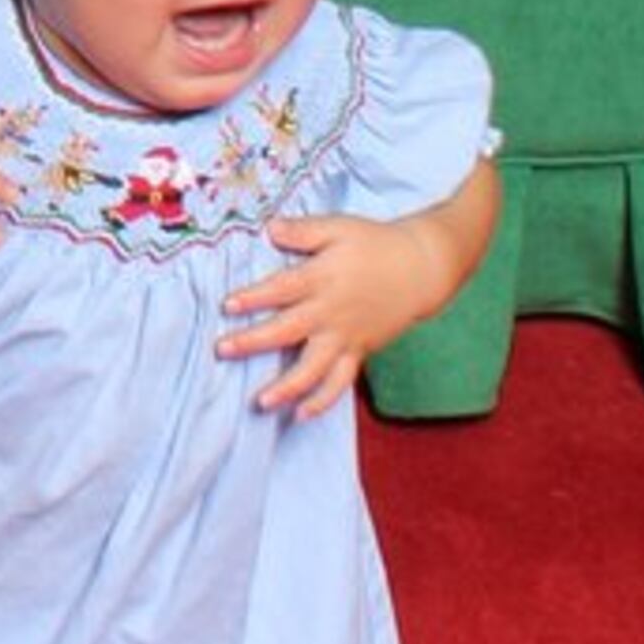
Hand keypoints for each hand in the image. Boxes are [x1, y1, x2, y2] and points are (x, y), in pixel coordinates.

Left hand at [221, 213, 459, 417]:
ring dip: (287, 387)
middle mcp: (331, 312)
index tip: (227, 306)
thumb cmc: (375, 244)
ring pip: (314, 368)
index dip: (254, 298)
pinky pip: (340, 382)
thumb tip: (269, 229)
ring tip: (262, 402)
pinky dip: (322, 401)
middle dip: (253, 341)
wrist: (421, 269)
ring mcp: (346, 337)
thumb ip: (303, 231)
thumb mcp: (339, 227)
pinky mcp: (359, 352)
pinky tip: (300, 415)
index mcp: (322, 278)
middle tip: (222, 349)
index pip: (282, 289)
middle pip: (288, 330)